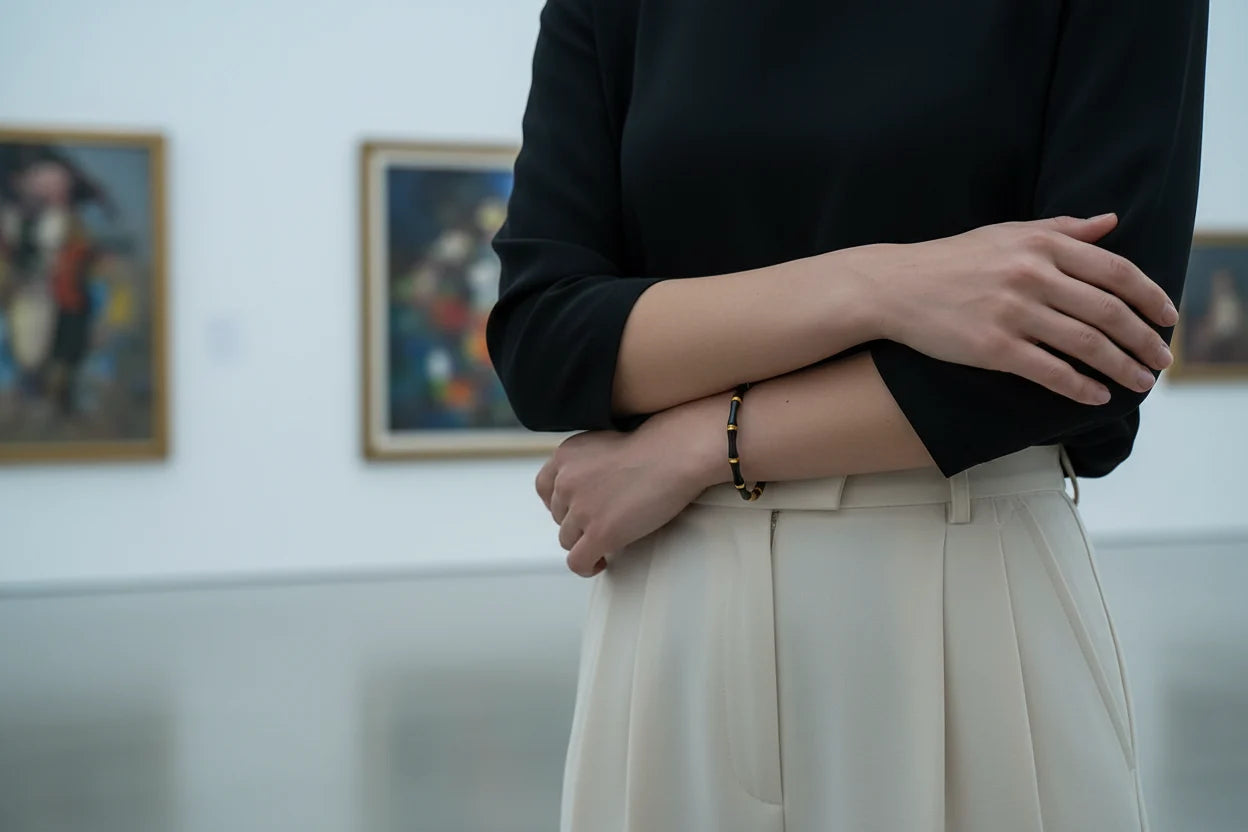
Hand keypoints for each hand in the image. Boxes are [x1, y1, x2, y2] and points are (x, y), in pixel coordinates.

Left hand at [535, 395, 724, 577]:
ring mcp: (581, 509)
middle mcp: (566, 481)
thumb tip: (585, 495)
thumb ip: (586, 465)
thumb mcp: (605, 444)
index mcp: (565, 456)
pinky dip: (587, 566)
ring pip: (567, 540)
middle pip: (559, 516)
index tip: (576, 510)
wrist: (676, 454)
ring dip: (585, 542)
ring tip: (607, 543)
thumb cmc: (655, 446)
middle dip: (578, 522)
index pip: (544, 487)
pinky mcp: (599, 533)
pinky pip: (578, 562)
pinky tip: (602, 562)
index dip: (560, 503)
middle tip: (604, 523)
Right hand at [865, 213, 1176, 404]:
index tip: (1168, 318)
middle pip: (1108, 312)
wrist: (894, 286)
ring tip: (1140, 382)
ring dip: (1122, 367)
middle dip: (1144, 340)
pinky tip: (1098, 396)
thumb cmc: (952, 260)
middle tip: (1162, 360)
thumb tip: (1111, 222)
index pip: (1116, 272)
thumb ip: (1062, 229)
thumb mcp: (1008, 234)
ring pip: (1086, 345)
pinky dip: (1080, 387)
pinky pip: (1050, 371)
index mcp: (1041, 245)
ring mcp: (1013, 313)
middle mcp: (1032, 276)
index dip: (1150, 297)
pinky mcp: (993, 347)